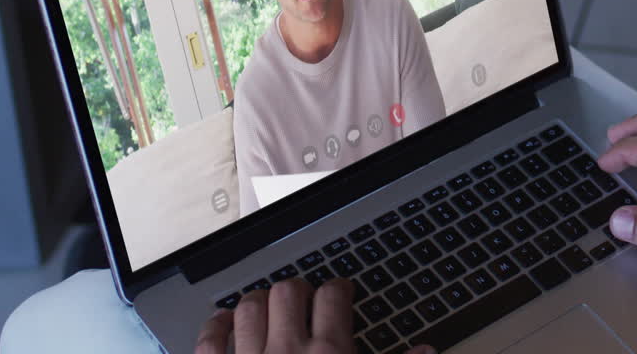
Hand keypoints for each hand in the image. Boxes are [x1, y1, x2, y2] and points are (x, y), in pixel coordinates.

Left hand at [194, 277, 434, 353]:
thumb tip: (426, 352)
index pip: (333, 296)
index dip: (339, 288)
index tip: (340, 291)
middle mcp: (288, 352)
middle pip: (289, 292)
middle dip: (298, 290)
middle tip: (305, 299)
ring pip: (249, 308)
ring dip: (258, 302)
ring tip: (268, 306)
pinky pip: (209, 341)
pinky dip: (215, 327)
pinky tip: (225, 325)